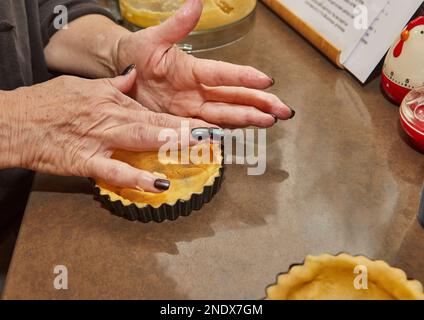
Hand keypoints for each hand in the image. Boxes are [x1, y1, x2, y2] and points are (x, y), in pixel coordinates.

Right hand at [0, 68, 209, 191]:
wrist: (16, 121)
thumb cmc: (48, 103)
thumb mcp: (83, 86)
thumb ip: (114, 85)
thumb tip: (133, 77)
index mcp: (114, 101)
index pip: (156, 111)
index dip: (184, 119)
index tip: (207, 125)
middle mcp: (113, 118)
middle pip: (157, 124)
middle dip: (188, 130)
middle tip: (215, 135)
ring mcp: (101, 140)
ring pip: (142, 141)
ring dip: (171, 145)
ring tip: (198, 151)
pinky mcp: (86, 161)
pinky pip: (115, 171)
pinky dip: (136, 178)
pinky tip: (158, 184)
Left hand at [114, 0, 293, 127]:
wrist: (123, 73)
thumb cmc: (139, 54)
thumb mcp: (154, 39)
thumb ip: (177, 26)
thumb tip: (195, 2)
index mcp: (194, 69)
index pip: (223, 74)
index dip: (244, 77)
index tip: (266, 80)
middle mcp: (199, 90)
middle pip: (234, 97)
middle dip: (260, 103)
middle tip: (283, 109)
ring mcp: (193, 107)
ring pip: (227, 114)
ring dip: (250, 118)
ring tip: (271, 121)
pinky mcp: (183, 122)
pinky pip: (207, 128)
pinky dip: (225, 132)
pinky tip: (245, 133)